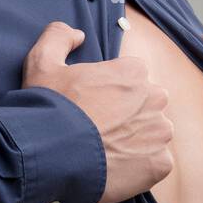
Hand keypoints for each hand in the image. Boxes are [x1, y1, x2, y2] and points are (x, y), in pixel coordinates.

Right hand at [22, 21, 173, 202]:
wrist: (51, 157)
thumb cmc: (48, 108)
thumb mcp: (41, 63)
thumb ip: (58, 37)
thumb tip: (78, 34)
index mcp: (133, 72)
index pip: (130, 78)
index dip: (109, 92)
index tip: (92, 105)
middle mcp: (154, 98)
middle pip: (146, 105)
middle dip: (128, 115)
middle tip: (99, 130)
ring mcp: (159, 133)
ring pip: (153, 134)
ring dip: (136, 141)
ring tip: (105, 151)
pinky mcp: (160, 164)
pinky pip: (155, 163)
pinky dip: (139, 167)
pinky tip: (113, 167)